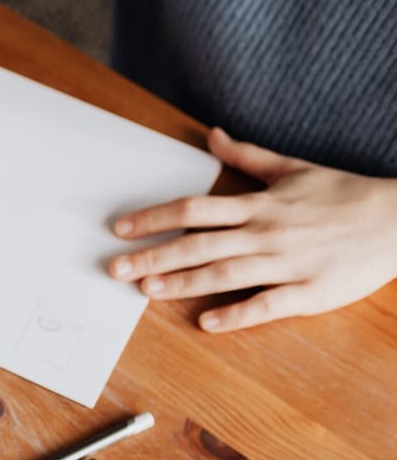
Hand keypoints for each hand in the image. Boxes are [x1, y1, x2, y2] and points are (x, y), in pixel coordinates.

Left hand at [109, 127, 396, 330]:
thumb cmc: (344, 195)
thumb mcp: (293, 168)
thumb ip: (247, 155)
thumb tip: (211, 135)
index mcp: (260, 204)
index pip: (195, 209)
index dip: (155, 218)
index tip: (121, 228)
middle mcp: (267, 233)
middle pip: (199, 244)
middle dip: (154, 255)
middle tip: (115, 267)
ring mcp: (287, 263)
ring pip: (225, 273)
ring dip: (184, 283)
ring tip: (147, 290)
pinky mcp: (309, 292)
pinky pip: (268, 305)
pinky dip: (238, 314)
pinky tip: (208, 323)